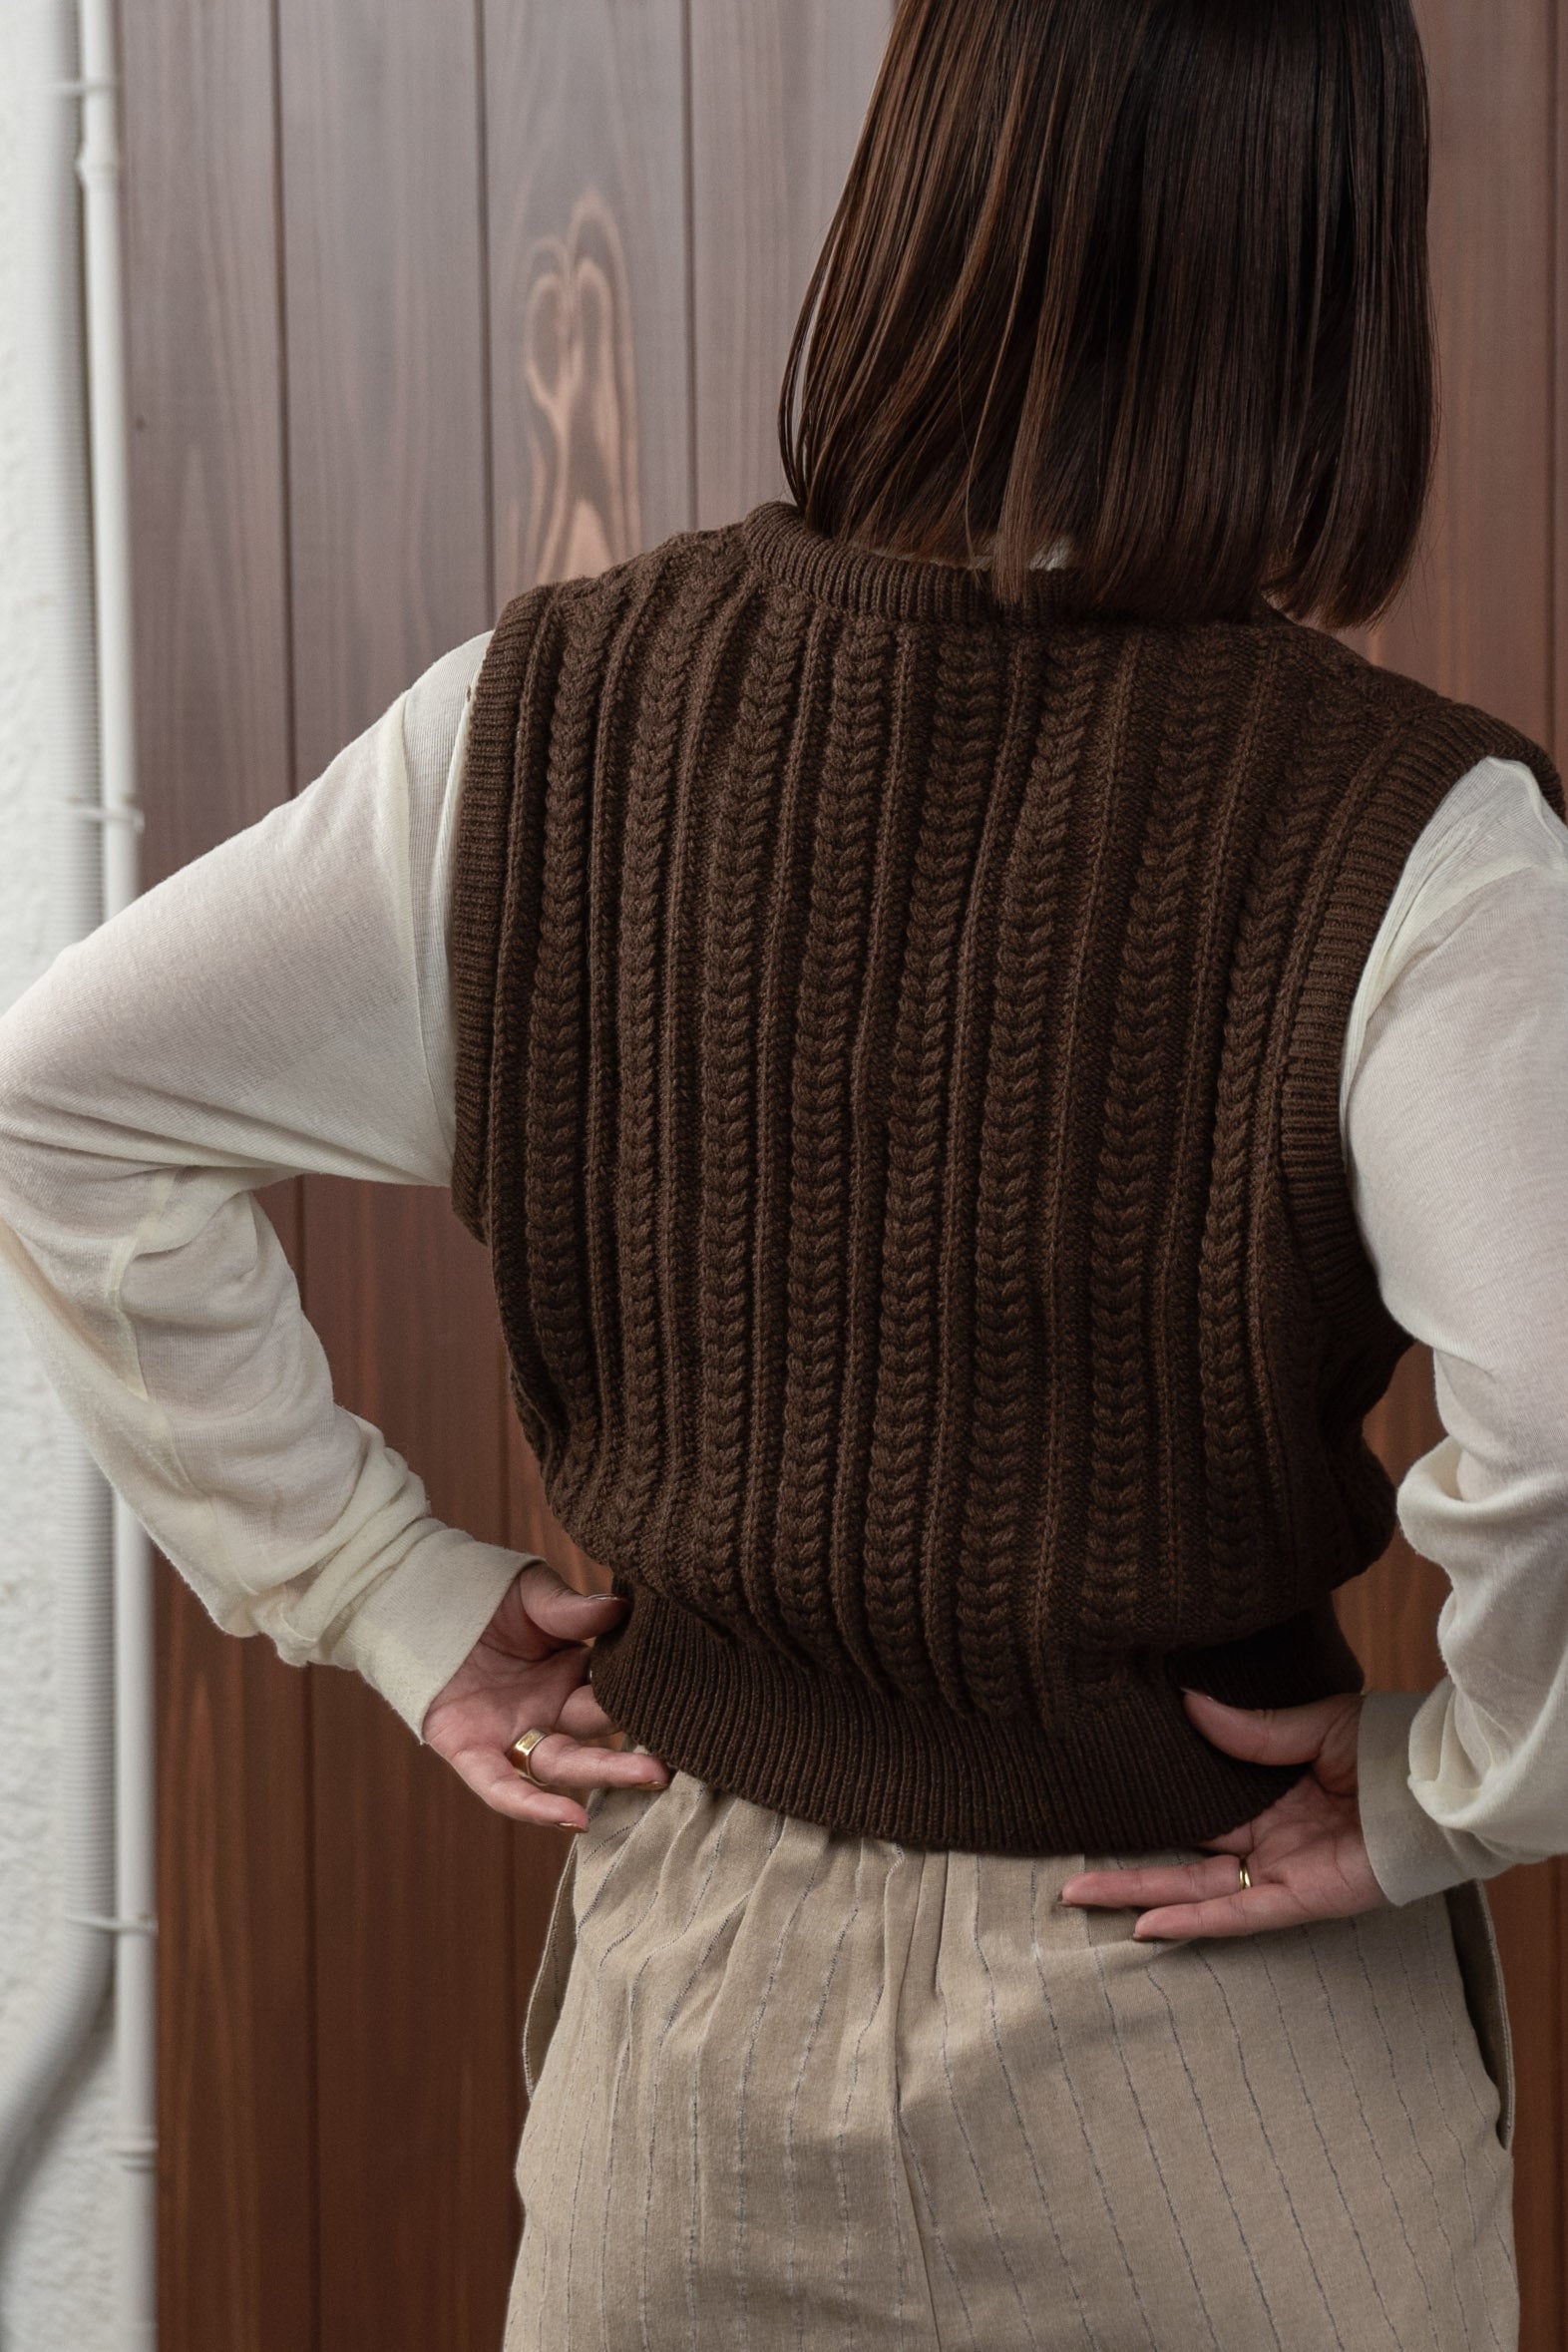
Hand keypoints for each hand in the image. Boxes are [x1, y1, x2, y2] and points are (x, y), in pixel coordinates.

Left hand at [419, 1560, 669, 1830]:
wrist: (417, 1599)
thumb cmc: (483, 1594)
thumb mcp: (534, 1595)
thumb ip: (573, 1609)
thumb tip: (622, 1607)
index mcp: (573, 1673)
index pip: (617, 1690)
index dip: (646, 1694)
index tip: (689, 1695)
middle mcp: (550, 1710)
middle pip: (601, 1734)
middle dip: (638, 1747)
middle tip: (679, 1753)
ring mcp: (513, 1733)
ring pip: (565, 1764)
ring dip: (606, 1773)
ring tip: (651, 1775)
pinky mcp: (470, 1751)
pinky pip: (502, 1787)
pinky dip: (533, 1805)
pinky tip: (570, 1818)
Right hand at [1056, 1688, 1390, 1939]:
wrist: (1438, 1785)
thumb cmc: (1385, 1750)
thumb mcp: (1312, 1726)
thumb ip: (1252, 1728)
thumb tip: (1190, 1702)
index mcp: (1266, 1796)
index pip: (1193, 1807)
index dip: (1147, 1808)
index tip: (1098, 1803)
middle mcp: (1264, 1839)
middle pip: (1179, 1860)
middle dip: (1124, 1870)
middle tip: (1067, 1878)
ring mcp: (1279, 1871)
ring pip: (1195, 1890)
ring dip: (1140, 1896)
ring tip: (1081, 1899)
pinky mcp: (1301, 1897)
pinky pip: (1238, 1915)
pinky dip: (1194, 1922)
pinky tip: (1147, 1925)